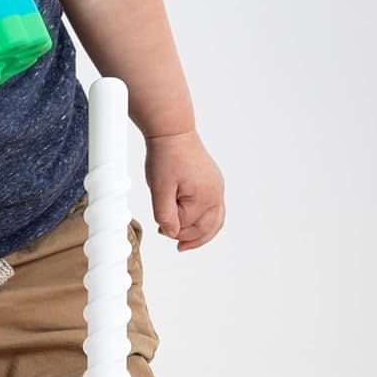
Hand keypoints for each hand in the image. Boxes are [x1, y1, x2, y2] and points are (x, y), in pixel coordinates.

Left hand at [145, 130, 224, 250]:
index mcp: (205, 197)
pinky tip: (194, 223)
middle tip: (174, 243)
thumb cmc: (167, 156)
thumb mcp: (160, 189)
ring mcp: (217, 188)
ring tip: (186, 243)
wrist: (172, 132)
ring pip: (215, 222)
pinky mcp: (214, 183)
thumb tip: (172, 233)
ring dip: (200, 233)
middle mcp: (216, 194)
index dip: (171, 229)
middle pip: (207, 229)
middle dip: (188, 237)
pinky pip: (215, 209)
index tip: (159, 227)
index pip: (187, 225)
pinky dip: (205, 220)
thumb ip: (165, 215)